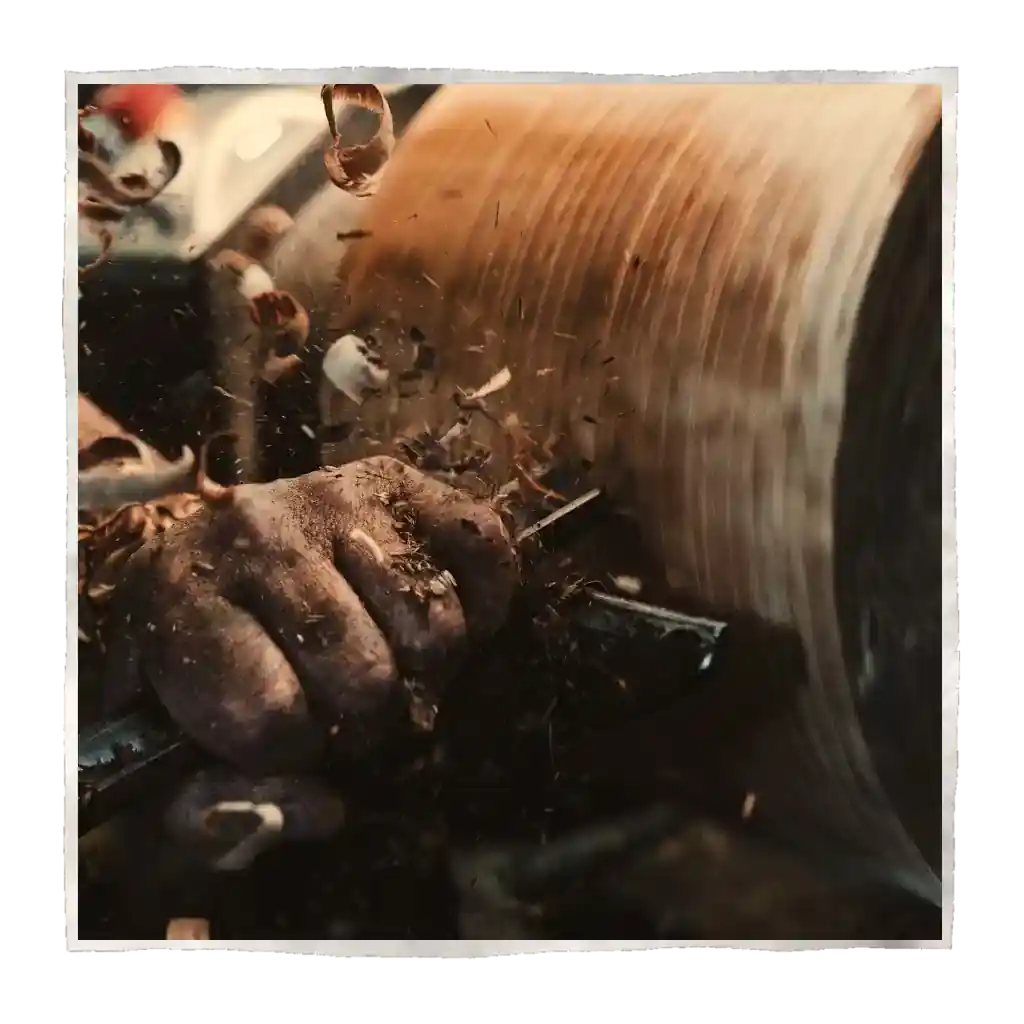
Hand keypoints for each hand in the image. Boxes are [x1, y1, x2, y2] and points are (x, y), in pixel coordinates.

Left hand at [102, 457, 519, 771]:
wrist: (214, 554)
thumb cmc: (201, 659)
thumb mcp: (175, 740)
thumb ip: (227, 805)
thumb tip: (330, 812)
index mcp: (179, 596)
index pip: (270, 714)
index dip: (291, 751)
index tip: (282, 736)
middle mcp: (256, 530)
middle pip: (362, 672)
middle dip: (364, 719)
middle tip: (346, 706)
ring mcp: (334, 495)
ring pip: (431, 624)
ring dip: (424, 669)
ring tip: (391, 661)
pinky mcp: (397, 478)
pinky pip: (483, 546)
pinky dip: (485, 602)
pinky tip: (448, 618)